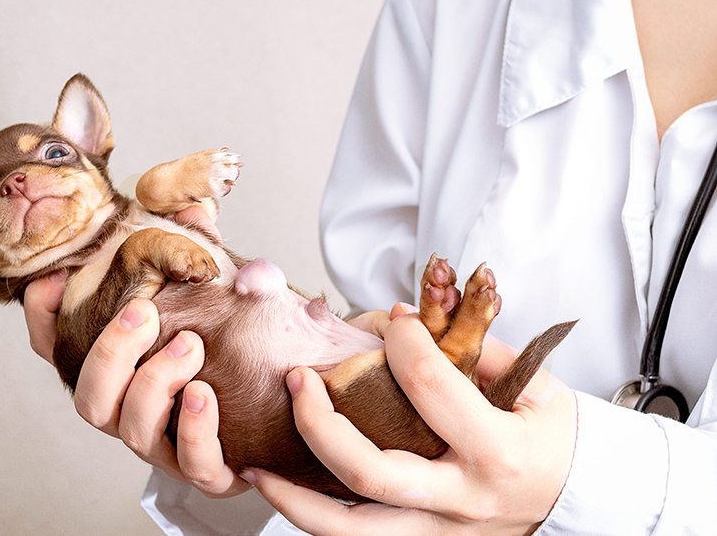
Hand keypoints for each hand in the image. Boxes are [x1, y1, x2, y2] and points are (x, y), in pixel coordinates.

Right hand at [23, 206, 248, 497]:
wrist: (288, 407)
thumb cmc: (234, 347)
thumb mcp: (213, 291)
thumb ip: (197, 250)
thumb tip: (193, 203)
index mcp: (123, 369)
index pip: (60, 350)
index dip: (44, 319)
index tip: (54, 282)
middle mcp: (133, 409)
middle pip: (89, 396)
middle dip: (109, 352)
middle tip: (141, 312)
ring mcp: (168, 443)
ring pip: (131, 429)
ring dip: (153, 384)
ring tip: (190, 345)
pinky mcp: (210, 468)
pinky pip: (192, 463)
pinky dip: (194, 429)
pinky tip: (206, 394)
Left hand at [243, 304, 577, 535]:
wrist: (575, 494)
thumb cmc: (552, 435)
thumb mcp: (531, 383)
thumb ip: (468, 347)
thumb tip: (402, 319)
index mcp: (497, 451)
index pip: (431, 388)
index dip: (403, 342)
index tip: (391, 321)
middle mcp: (462, 499)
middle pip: (371, 471)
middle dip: (321, 423)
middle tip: (297, 381)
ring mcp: (441, 531)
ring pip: (352, 530)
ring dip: (296, 500)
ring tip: (257, 469)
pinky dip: (320, 519)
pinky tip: (290, 493)